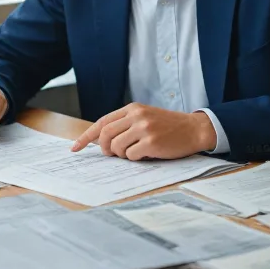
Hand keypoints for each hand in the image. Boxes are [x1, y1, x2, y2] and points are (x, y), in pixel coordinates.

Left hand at [71, 103, 216, 160]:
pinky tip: (147, 154)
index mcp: (132, 109)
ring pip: (116, 147)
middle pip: (105, 134)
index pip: (102, 122)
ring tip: (135, 153)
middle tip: (111, 155)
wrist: (194, 129)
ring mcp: (144, 128)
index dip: (86, 136)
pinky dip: (135, 159)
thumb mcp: (145, 118)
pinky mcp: (151, 142)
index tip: (75, 148)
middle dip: (104, 148)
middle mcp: (136, 116)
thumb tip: (101, 141)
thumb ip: (125, 124)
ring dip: (121, 155)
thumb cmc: (168, 127)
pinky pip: (131, 156)